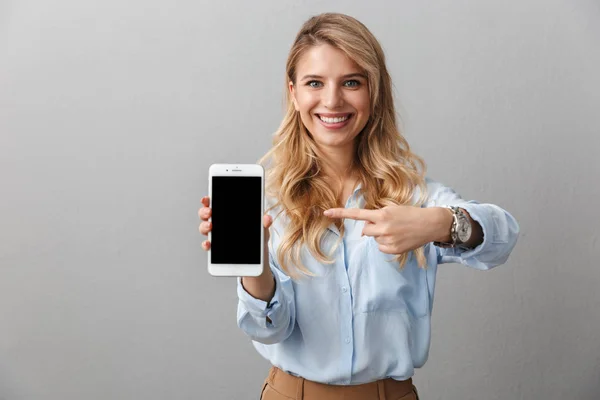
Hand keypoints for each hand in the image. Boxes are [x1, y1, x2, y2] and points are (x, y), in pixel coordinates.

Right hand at [197, 196, 272, 251]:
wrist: (257, 258)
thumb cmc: (257, 237)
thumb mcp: (262, 228)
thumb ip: (263, 223)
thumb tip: (268, 218)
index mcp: (228, 214)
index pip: (216, 203)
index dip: (208, 200)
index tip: (206, 198)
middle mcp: (219, 223)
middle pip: (206, 214)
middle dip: (204, 212)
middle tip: (209, 212)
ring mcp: (216, 236)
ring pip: (204, 228)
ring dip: (204, 226)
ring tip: (210, 227)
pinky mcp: (216, 250)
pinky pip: (207, 245)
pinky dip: (206, 244)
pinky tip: (208, 244)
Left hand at [324, 205, 450, 254]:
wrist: (429, 223)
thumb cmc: (410, 214)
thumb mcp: (392, 209)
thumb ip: (376, 217)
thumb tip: (364, 232)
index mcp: (382, 214)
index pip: (357, 214)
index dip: (340, 213)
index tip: (326, 213)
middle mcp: (383, 227)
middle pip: (365, 230)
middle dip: (372, 228)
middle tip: (386, 224)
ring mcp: (388, 240)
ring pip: (373, 239)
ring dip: (380, 235)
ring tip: (396, 231)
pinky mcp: (393, 250)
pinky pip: (381, 247)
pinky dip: (386, 244)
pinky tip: (398, 239)